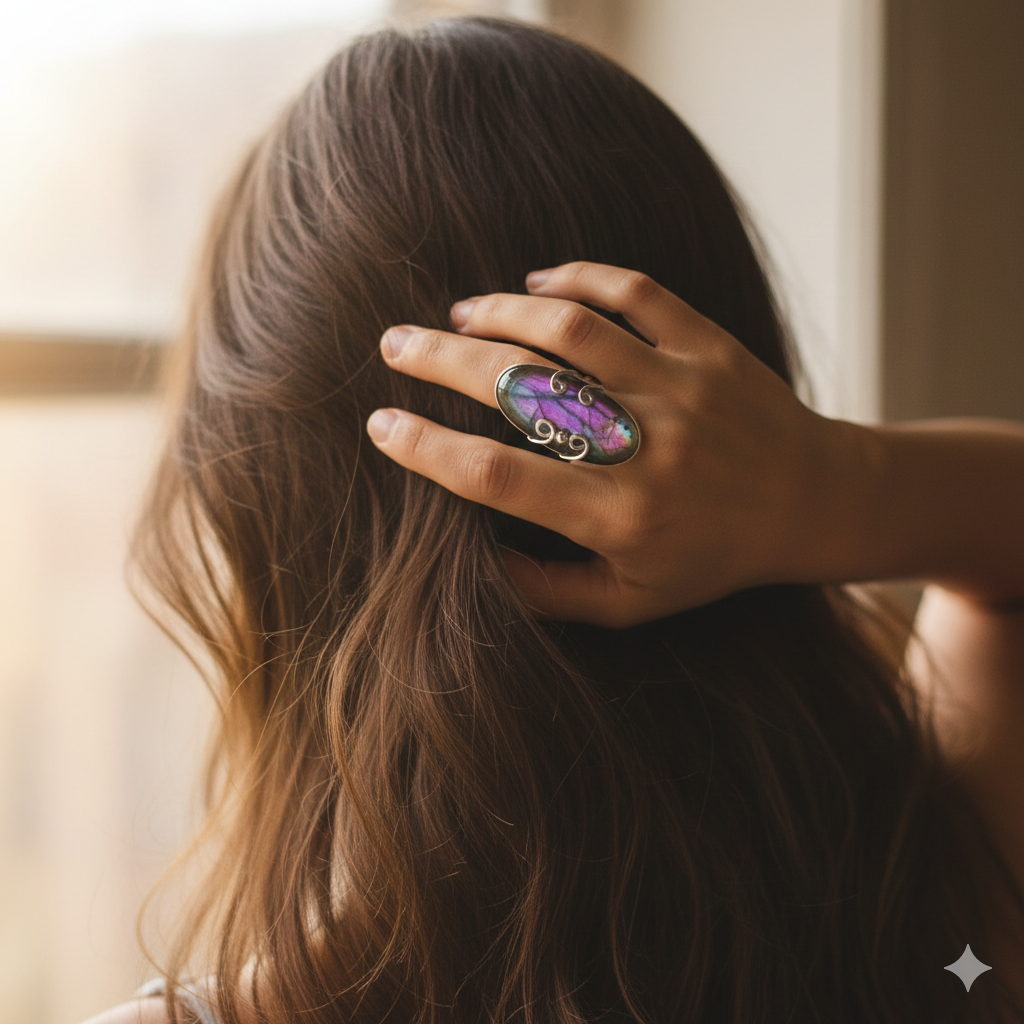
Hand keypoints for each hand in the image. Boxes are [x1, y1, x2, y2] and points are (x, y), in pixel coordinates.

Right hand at [367, 261, 851, 626]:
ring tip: (456, 315)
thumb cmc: (712, 559)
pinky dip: (576, 280)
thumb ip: (551, 590)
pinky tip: (535, 287)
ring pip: (571, 331)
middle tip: (394, 345)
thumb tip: (477, 559)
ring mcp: (682, 388)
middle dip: (441, 362)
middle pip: (522, 389)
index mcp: (621, 518)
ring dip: (499, 313)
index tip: (382, 426)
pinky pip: (634, 292)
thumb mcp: (632, 602)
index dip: (428, 449)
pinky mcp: (710, 345)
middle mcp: (647, 449)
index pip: (500, 477)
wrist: (814, 503)